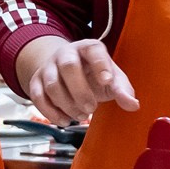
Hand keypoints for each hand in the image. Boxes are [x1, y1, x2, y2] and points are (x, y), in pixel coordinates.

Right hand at [22, 37, 138, 122]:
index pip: (94, 49)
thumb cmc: (93, 74)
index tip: (107, 81)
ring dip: (67, 105)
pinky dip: (51, 112)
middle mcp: (66, 53)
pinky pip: (37, 97)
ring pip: (52, 84)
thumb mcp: (111, 79)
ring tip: (81, 116)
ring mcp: (49, 66)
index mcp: (88, 48)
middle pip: (68, 66)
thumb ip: (122, 90)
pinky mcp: (36, 81)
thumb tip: (133, 105)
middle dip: (80, 91)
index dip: (101, 65)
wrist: (65, 70)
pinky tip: (64, 120)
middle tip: (91, 108)